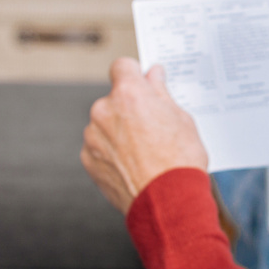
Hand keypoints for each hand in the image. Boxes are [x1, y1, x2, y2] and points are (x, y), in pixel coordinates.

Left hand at [81, 59, 207, 213]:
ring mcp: (93, 136)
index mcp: (129, 94)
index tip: (142, 82)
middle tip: (152, 126)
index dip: (134, 74)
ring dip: (118, 130)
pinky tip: (132, 164)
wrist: (167, 202)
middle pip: (114, 98)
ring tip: (144, 151)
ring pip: (105, 123)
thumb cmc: (179, 161)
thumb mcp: (181, 119)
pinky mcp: (88, 159)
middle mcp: (105, 110)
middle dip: (129, 107)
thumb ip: (161, 93)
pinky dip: (111, 151)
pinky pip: (99, 146)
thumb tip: (153, 76)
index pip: (122, 66)